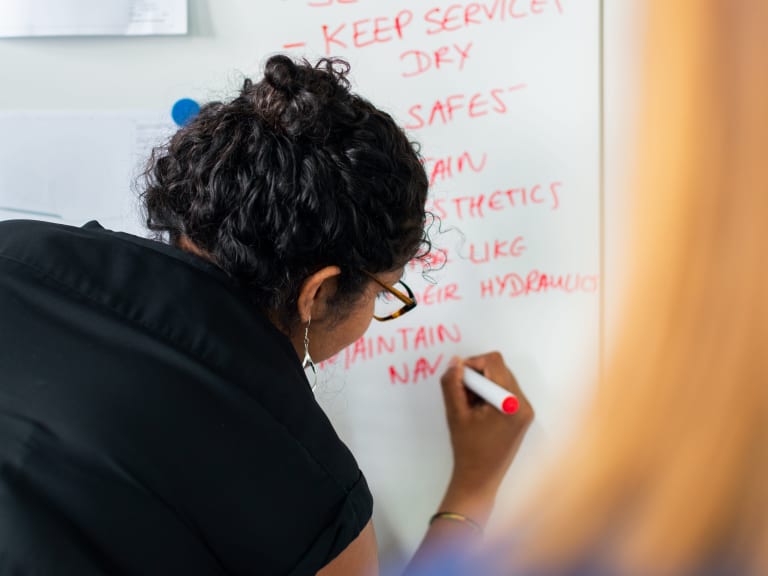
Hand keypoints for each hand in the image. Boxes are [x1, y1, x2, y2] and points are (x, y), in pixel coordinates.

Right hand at [438, 352, 532, 523]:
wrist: (480, 479)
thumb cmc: (468, 449)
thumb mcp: (455, 413)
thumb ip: (452, 383)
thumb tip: (455, 362)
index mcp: (512, 403)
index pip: (493, 362)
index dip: (472, 364)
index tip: (458, 381)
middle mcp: (524, 403)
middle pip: (499, 368)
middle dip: (477, 377)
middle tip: (463, 397)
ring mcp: (525, 409)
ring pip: (500, 378)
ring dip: (482, 385)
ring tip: (470, 407)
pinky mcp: (522, 415)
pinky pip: (504, 390)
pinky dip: (488, 394)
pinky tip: (479, 412)